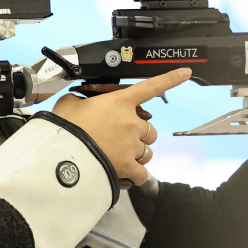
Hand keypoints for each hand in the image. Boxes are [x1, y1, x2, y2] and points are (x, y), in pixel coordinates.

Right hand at [52, 67, 191, 185]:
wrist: (62, 154)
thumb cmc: (65, 127)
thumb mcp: (69, 104)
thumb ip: (79, 100)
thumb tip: (77, 103)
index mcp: (120, 102)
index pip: (150, 87)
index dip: (170, 78)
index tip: (185, 73)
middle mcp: (131, 122)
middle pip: (149, 129)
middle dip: (138, 134)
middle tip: (119, 138)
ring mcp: (131, 144)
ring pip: (147, 151)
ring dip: (137, 153)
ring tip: (119, 156)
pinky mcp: (128, 165)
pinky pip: (143, 172)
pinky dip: (136, 174)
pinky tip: (126, 173)